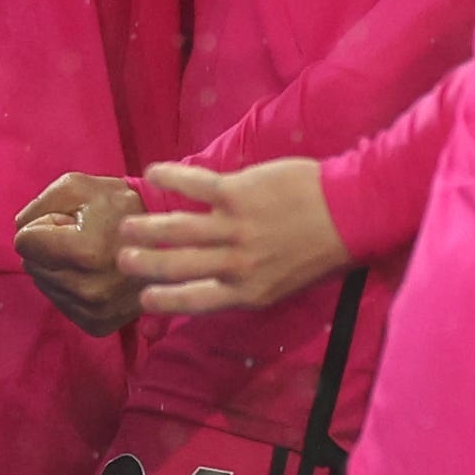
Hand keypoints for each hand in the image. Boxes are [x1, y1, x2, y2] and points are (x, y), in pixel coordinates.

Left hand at [11, 172, 147, 335]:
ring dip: (59, 267)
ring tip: (92, 255)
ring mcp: (94, 312)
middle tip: (85, 237)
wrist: (171, 238)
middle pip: (31, 265)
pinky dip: (71, 286)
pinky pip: (62, 303)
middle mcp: (87, 290)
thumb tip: (20, 230)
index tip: (72, 221)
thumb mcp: (79, 187)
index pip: (24, 243)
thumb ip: (40, 204)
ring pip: (44, 285)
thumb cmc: (123, 206)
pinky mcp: (98, 325)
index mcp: (83, 253)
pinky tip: (94, 274)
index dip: (45, 224)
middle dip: (50, 247)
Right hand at [115, 159, 350, 316]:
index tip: (142, 298)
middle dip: (144, 264)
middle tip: (123, 260)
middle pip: (176, 266)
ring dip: (147, 228)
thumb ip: (250, 284)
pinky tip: (153, 173)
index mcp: (248, 292)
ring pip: (176, 230)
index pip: (194, 300)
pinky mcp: (237, 193)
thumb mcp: (286, 284)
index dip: (163, 301)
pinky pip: (194, 185)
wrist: (351, 214)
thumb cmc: (323, 251)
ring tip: (126, 227)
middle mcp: (236, 265)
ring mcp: (234, 228)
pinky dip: (170, 177)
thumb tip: (221, 283)